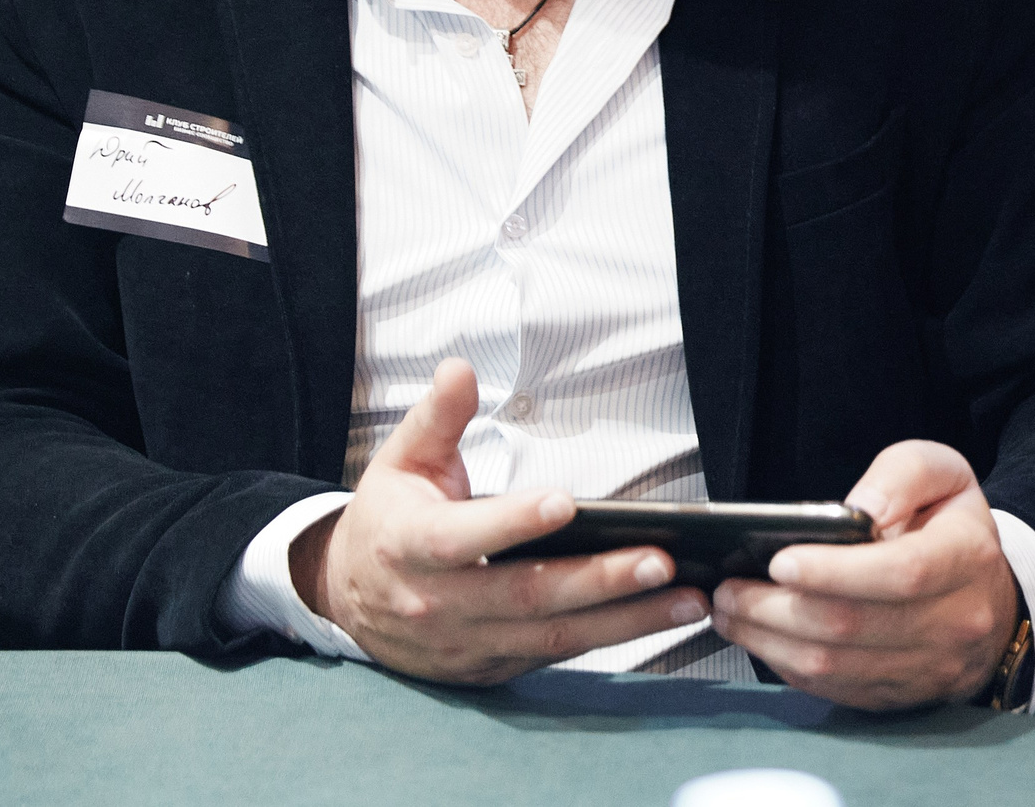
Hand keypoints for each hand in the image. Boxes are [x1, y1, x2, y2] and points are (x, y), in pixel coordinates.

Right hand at [293, 358, 704, 683]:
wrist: (346, 599)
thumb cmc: (388, 521)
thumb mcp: (399, 461)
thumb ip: (437, 417)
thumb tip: (459, 368)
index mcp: (410, 546)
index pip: (462, 538)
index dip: (511, 523)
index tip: (565, 503)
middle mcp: (439, 603)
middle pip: (525, 596)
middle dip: (598, 581)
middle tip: (662, 560)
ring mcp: (467, 642)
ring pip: (552, 636)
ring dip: (626, 621)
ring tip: (689, 598)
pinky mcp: (491, 665)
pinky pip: (556, 655)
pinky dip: (610, 639)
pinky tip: (661, 616)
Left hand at [710, 440, 1021, 709]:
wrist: (992, 602)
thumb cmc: (955, 532)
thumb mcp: (944, 474)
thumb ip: (902, 475)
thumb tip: (857, 509)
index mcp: (965, 559)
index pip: (901, 574)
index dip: (834, 571)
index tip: (781, 561)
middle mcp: (953, 622)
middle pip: (853, 626)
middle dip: (777, 608)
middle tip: (731, 587)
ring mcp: (926, 667)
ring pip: (835, 666)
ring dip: (769, 641)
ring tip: (733, 611)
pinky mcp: (898, 696)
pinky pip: (832, 689)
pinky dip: (786, 665)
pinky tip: (761, 637)